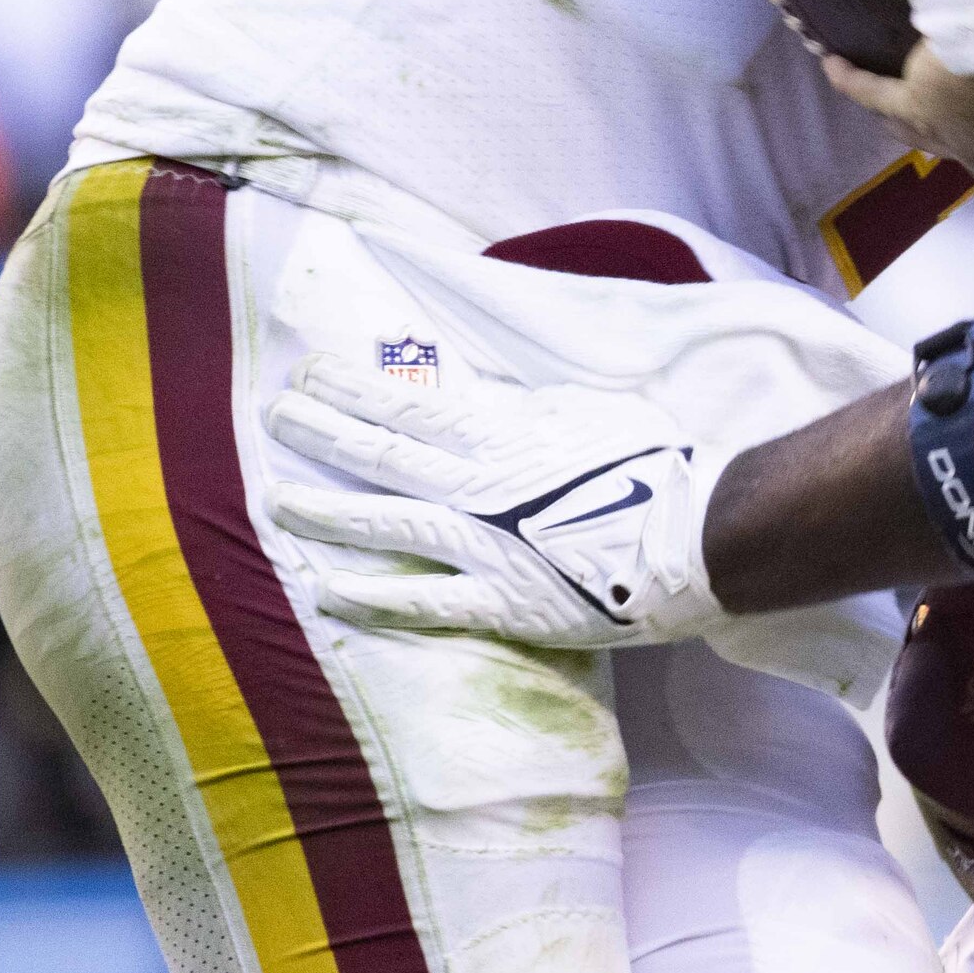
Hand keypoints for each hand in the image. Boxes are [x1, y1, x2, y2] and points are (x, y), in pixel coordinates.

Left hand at [264, 357, 721, 647]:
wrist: (699, 532)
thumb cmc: (658, 464)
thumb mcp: (588, 412)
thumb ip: (528, 409)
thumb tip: (484, 395)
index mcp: (505, 432)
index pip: (409, 404)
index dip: (353, 387)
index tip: (310, 371)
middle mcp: (480, 484)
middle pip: (383, 454)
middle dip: (322, 432)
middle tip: (273, 418)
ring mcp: (485, 544)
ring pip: (387, 521)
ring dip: (326, 511)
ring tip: (277, 500)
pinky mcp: (503, 600)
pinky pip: (424, 601)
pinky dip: (372, 595)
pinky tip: (325, 589)